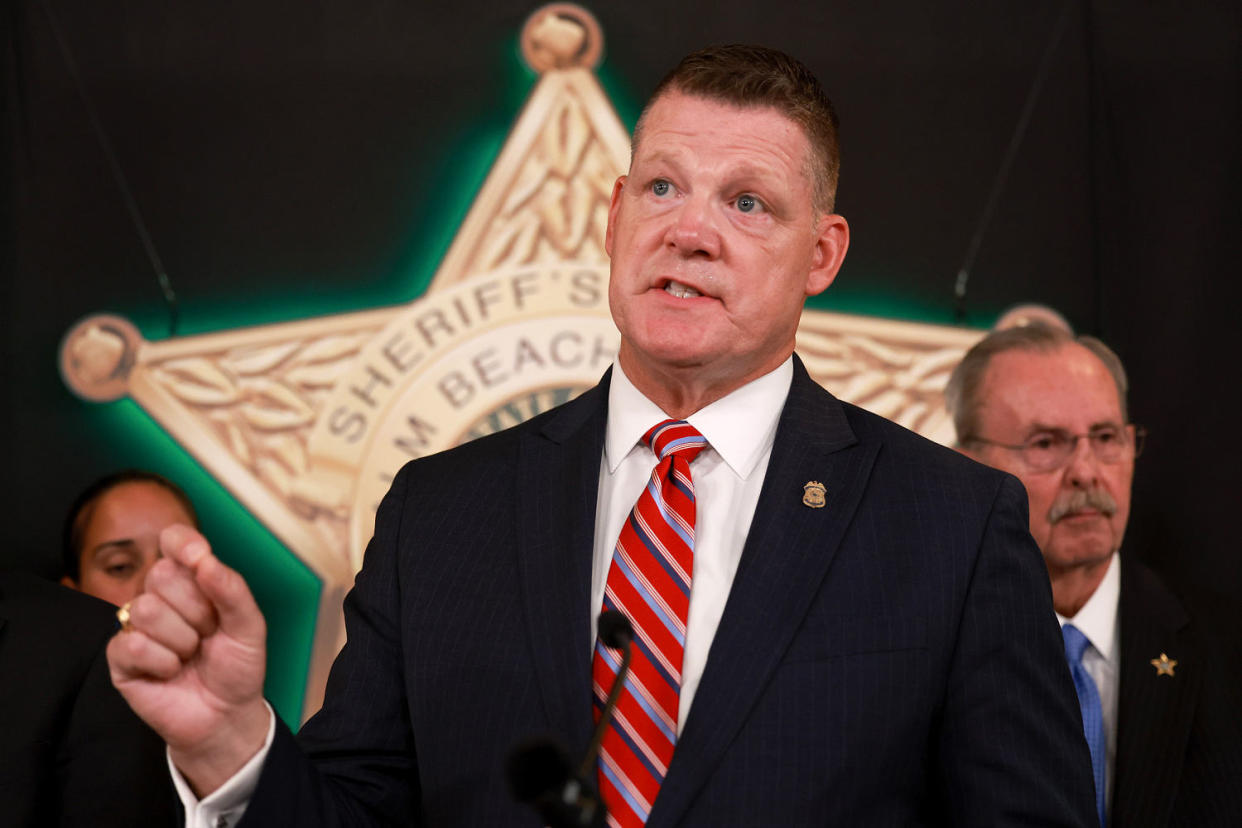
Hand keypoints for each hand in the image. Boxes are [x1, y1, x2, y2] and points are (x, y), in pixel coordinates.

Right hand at [107, 524, 270, 795]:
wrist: (226, 715)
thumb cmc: (236, 667)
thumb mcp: (249, 625)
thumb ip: (232, 589)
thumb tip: (205, 560)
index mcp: (192, 581)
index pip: (173, 541)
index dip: (181, 542)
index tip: (198, 556)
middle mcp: (160, 598)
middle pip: (160, 574)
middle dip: (197, 608)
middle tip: (209, 633)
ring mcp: (137, 626)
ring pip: (146, 608)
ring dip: (182, 639)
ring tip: (191, 655)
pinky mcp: (120, 658)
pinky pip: (134, 644)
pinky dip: (163, 662)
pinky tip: (172, 672)